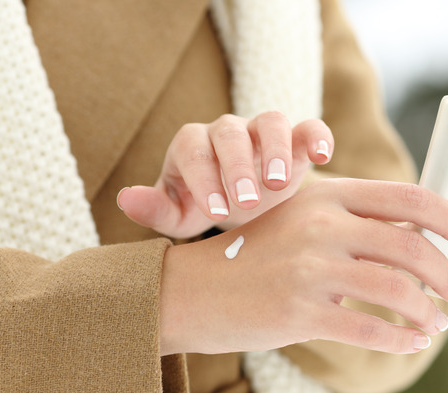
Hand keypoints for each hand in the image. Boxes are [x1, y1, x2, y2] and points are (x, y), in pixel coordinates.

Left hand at [117, 112, 333, 237]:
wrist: (248, 204)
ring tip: (277, 182)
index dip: (203, 178)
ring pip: (271, 120)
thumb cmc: (209, 206)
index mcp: (193, 146)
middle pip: (230, 133)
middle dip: (237, 165)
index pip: (193, 151)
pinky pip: (309, 127)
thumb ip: (155, 209)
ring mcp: (263, 131)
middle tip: (246, 200)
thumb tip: (125, 198)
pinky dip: (317, 136)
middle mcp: (228, 131)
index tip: (215, 212)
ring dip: (274, 147)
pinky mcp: (297, 138)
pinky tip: (322, 157)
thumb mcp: (181, 215)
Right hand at [158, 178, 447, 355]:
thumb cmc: (258, 252)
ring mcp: (311, 268)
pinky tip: (411, 342)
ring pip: (397, 291)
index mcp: (329, 193)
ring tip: (438, 323)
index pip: (410, 198)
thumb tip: (423, 239)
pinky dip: (401, 339)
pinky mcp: (300, 311)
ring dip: (430, 311)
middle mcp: (323, 224)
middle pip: (412, 246)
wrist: (196, 287)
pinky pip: (370, 329)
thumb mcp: (304, 218)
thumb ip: (357, 220)